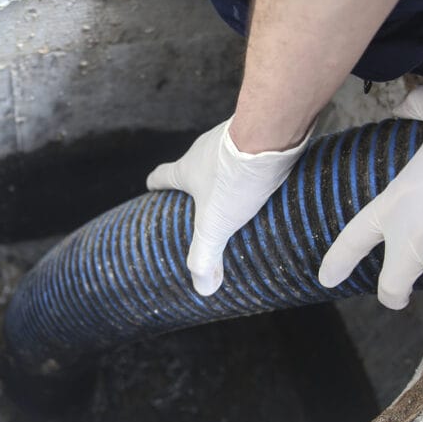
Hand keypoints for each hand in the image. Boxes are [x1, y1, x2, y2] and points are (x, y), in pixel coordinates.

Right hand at [146, 117, 310, 295]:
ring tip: (241, 195)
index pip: (161, 176)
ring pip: (223, 157)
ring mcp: (231, 138)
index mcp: (186, 169)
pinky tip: (268, 180)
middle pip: (193, 166)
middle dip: (196, 184)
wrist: (271, 133)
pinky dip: (253, 164)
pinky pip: (250, 150)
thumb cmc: (235, 178)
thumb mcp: (215, 225)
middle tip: (203, 204)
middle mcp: (205, 149)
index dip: (155, 184)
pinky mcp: (258, 132)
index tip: (152, 189)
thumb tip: (203, 289)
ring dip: (228, 174)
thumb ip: (205, 256)